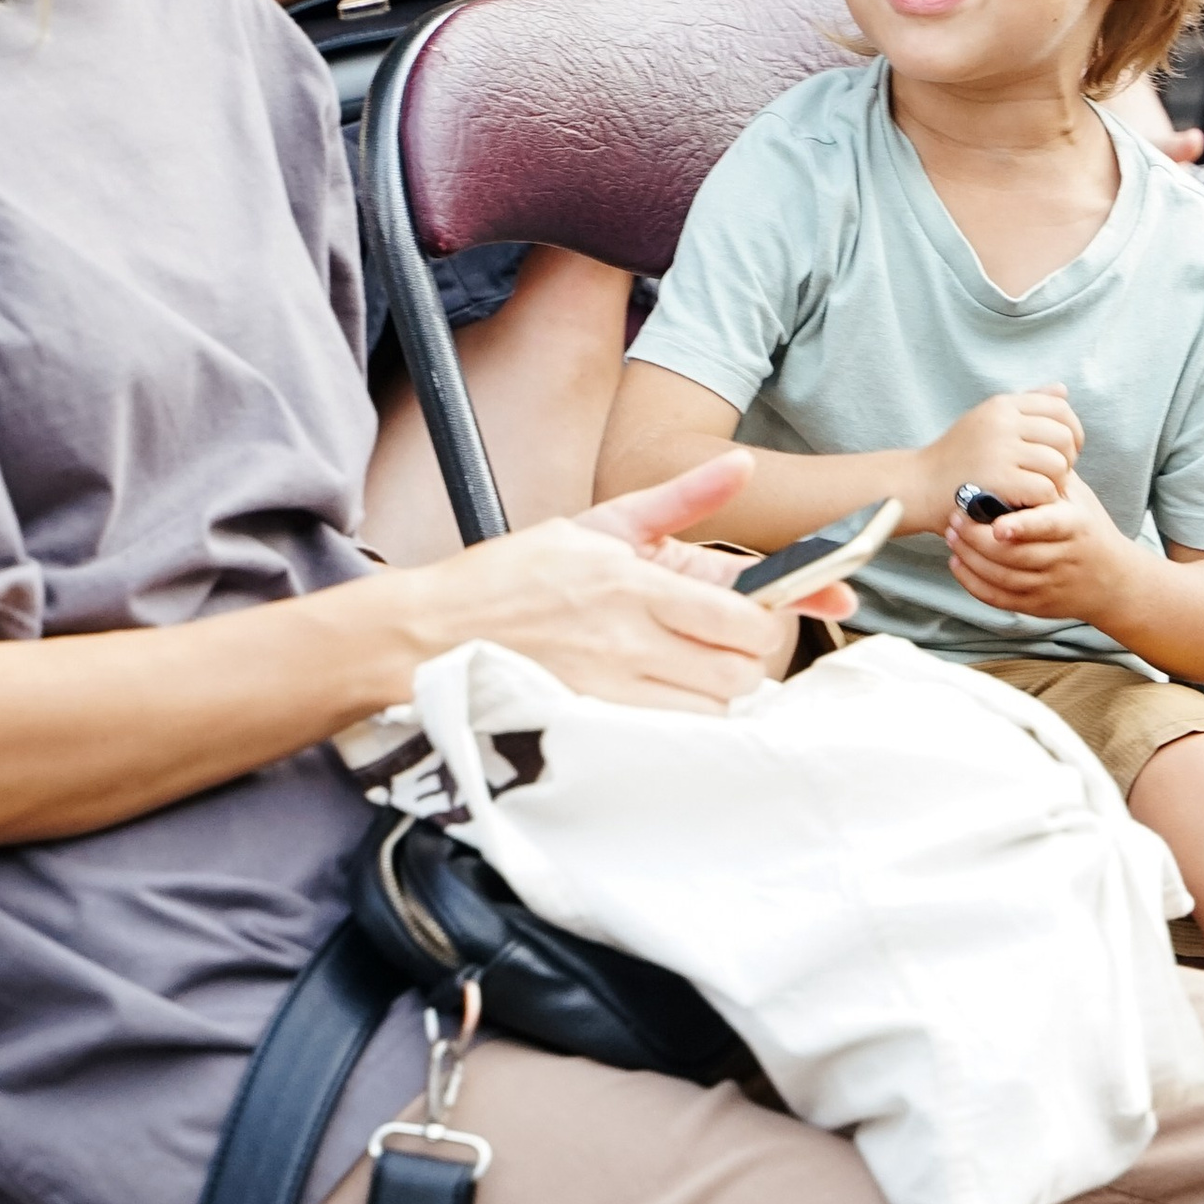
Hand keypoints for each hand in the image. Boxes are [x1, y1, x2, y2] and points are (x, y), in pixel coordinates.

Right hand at [416, 455, 826, 709]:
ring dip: (715, 694)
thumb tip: (741, 466)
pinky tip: (661, 700)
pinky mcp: (594, 725)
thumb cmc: (514, 577)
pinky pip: (669, 737)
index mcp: (634, 581)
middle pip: (740, 672)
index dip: (770, 620)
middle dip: (746, 660)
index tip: (767, 617)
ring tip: (688, 671)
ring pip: (712, 711)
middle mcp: (627, 639)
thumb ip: (682, 498)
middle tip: (723, 645)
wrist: (433, 633)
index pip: (742, 616)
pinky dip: (680, 723)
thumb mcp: (600, 524)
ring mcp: (610, 690)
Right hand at [913, 387, 1081, 536]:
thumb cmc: (956, 457)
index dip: (1072, 431)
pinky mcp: (999, 481)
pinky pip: (1044, 490)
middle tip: (1052, 476)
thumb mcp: (986, 420)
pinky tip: (1026, 503)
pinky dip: (1042, 501)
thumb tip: (1062, 391)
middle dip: (1066, 460)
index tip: (1066, 451)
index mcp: (1001, 405)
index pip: (1059, 409)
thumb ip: (1026, 404)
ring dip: (1055, 484)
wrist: (918, 486)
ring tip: (1037, 490)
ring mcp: (1000, 451)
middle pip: (1063, 438)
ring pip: (1058, 465)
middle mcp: (1002, 423)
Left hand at [944, 474, 1138, 633]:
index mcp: (1074, 526)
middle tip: (955, 519)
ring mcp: (1049, 584)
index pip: (1048, 526)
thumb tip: (1022, 441)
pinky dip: (974, 582)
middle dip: (979, 538)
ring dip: (971, 557)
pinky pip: (999, 598)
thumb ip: (1051, 476)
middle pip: (1015, 555)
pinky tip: (957, 563)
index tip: (997, 524)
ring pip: (1003, 577)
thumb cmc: (1088, 529)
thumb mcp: (1079, 498)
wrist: (1113, 580)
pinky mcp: (1037, 605)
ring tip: (952, 535)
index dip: (1022, 527)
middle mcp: (1062, 558)